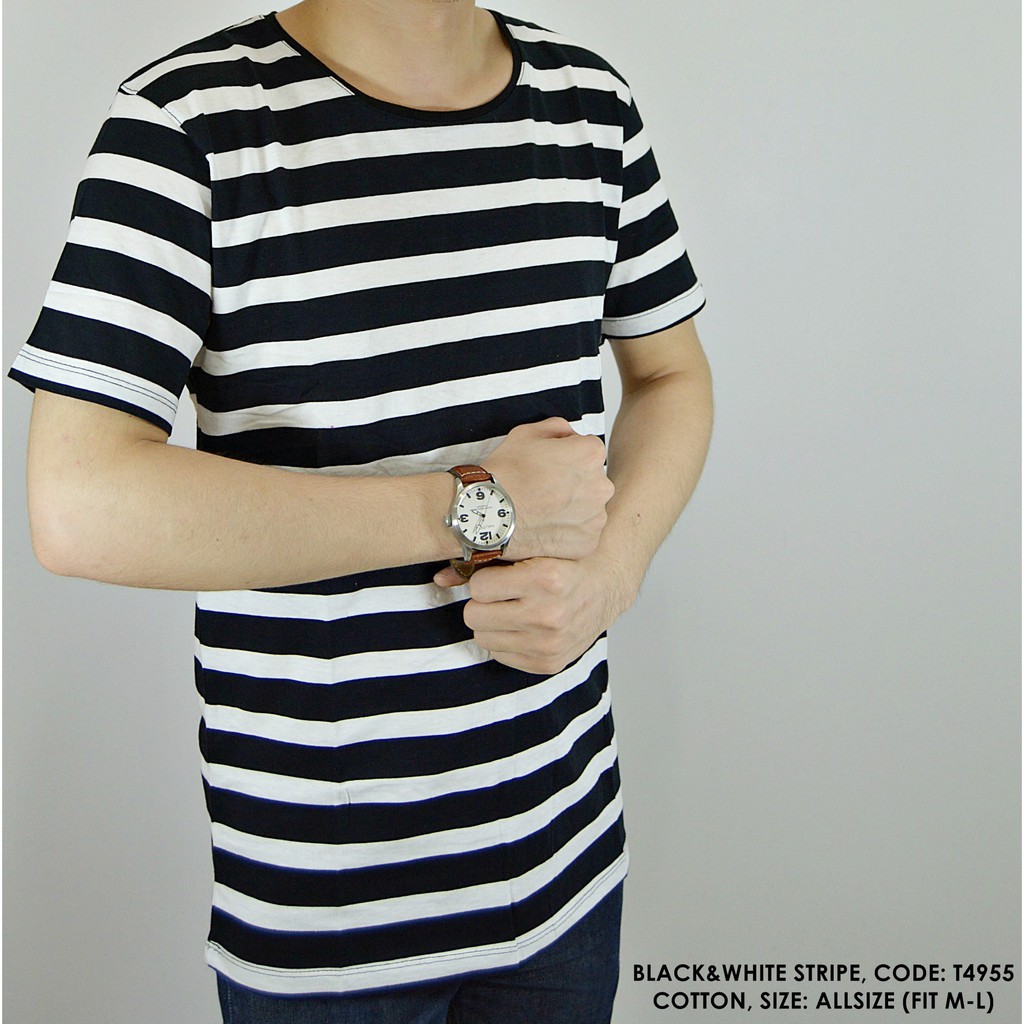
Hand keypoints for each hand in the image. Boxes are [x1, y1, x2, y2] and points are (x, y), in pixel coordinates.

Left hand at [434, 556, 631, 675]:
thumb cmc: (564, 560)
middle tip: (503, 594)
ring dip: (492, 623)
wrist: (606, 586)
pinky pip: (500, 655)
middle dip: (483, 603)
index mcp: (546, 579)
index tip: (501, 575)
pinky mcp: (549, 664)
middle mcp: (548, 615)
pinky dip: (506, 640)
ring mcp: (549, 644)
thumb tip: (438, 579)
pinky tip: (524, 625)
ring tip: (514, 608)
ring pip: (482, 638)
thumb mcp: (532, 549)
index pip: (478, 587)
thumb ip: (483, 561)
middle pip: (474, 616)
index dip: (485, 579)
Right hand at [484, 418, 612, 561]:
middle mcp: (601, 485)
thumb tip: (568, 435)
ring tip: (543, 510)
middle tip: (545, 489)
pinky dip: (568, 532)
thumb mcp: (526, 433)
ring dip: (573, 508)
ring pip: (589, 508)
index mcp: (591, 454)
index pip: (588, 449)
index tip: (550, 465)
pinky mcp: (587, 543)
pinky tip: (546, 526)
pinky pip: (582, 534)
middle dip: (574, 482)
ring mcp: (596, 517)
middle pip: (591, 480)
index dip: (567, 455)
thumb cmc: (505, 475)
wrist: (488, 513)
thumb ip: (557, 428)